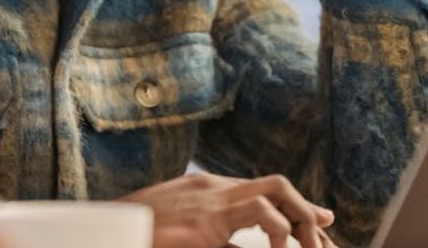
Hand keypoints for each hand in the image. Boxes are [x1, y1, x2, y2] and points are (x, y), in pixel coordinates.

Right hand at [119, 172, 337, 247]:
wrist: (105, 232)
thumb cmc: (138, 235)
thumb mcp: (186, 236)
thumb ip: (218, 239)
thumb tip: (242, 246)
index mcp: (206, 192)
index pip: (263, 191)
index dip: (297, 207)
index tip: (322, 223)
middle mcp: (212, 189)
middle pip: (276, 185)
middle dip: (305, 212)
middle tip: (322, 240)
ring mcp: (209, 202)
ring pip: (275, 195)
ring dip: (300, 224)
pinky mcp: (206, 223)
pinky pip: (261, 218)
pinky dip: (281, 234)